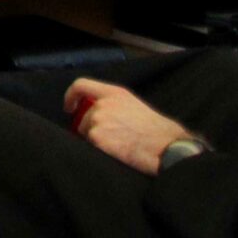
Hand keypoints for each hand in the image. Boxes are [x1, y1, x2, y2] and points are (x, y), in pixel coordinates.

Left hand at [65, 78, 192, 174]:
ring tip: (119, 145)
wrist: (167, 148)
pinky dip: (99, 150)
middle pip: (84, 116)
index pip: (81, 85)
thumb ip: (114, 105)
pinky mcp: (96, 137)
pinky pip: (90, 145)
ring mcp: (98, 120)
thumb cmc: (158, 131)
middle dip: (92, 128)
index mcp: (114, 93)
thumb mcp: (135, 106)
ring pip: (86, 132)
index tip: (69, 108)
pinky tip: (117, 152)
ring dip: (97, 140)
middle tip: (113, 139)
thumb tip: (97, 112)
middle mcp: (103, 104)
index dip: (71, 96)